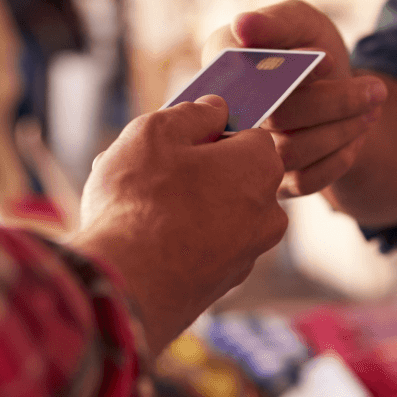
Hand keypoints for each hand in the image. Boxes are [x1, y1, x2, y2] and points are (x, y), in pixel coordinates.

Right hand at [68, 96, 287, 352]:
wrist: (128, 286)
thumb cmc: (142, 201)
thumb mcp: (156, 133)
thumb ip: (192, 114)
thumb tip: (215, 110)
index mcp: (261, 167)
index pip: (248, 134)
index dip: (210, 132)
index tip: (178, 139)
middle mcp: (269, 212)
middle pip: (232, 176)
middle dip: (195, 170)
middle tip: (148, 172)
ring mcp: (250, 252)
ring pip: (216, 213)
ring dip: (183, 205)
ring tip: (134, 207)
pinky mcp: (226, 283)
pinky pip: (205, 247)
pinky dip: (182, 240)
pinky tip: (143, 240)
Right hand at [204, 0, 387, 197]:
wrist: (331, 86)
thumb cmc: (307, 46)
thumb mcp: (300, 22)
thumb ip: (276, 22)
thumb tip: (243, 26)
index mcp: (222, 68)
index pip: (244, 76)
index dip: (289, 74)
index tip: (329, 61)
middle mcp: (227, 115)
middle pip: (276, 117)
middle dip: (333, 102)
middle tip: (376, 89)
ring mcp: (248, 155)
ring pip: (293, 152)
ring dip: (342, 129)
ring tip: (372, 107)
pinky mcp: (273, 182)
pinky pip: (306, 180)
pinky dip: (340, 156)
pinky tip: (355, 133)